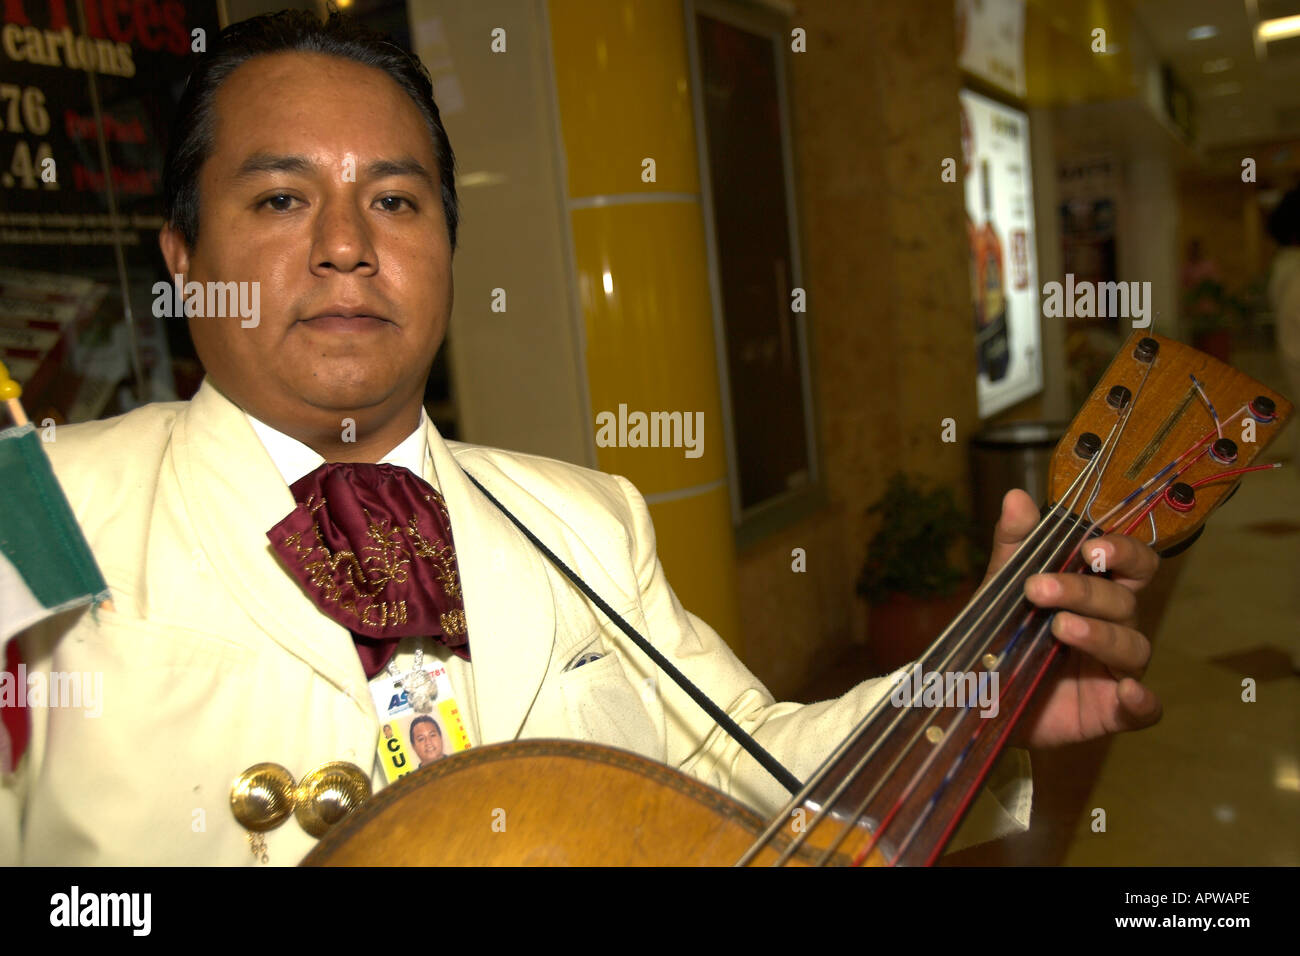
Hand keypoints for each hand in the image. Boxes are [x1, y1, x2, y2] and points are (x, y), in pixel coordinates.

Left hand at [982, 490, 1162, 749]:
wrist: (977, 697)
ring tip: (1060, 628)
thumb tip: (1016, 497)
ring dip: (1101, 634)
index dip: (1123, 551)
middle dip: (1085, 591)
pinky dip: (1142, 701)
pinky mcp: (1112, 710)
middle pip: (1125, 600)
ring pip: (1134, 646)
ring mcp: (1116, 669)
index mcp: (1096, 591)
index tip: (1090, 547)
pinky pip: (1145, 709)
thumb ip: (1013, 546)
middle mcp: (1115, 626)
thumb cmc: (1003, 634)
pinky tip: (1126, 692)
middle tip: (1039, 589)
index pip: (1132, 563)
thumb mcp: (1001, 588)